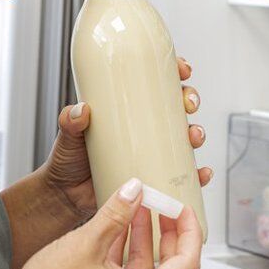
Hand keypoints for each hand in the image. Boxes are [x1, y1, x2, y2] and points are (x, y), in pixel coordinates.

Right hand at [0, 179, 201, 268]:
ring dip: (144, 237)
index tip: (184, 209)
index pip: (186, 265)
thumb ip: (116, 213)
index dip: (190, 233)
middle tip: (164, 204)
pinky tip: (115, 224)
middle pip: (169, 267)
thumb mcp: (87, 242)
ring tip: (138, 205)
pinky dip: (126, 249)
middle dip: (167, 232)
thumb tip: (136, 189)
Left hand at [44, 57, 211, 219]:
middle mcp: (143, 128)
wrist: (66, 197)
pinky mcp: (155, 177)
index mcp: (126, 109)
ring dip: (196, 133)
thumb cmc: (68, 160)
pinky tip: (202, 173)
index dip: (174, 72)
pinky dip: (198, 174)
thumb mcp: (68, 134)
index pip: (155, 83)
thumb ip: (70, 121)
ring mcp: (151, 152)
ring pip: (185, 137)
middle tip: (188, 104)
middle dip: (190, 100)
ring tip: (193, 137)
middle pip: (177, 106)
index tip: (182, 70)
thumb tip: (82, 110)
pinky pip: (184, 175)